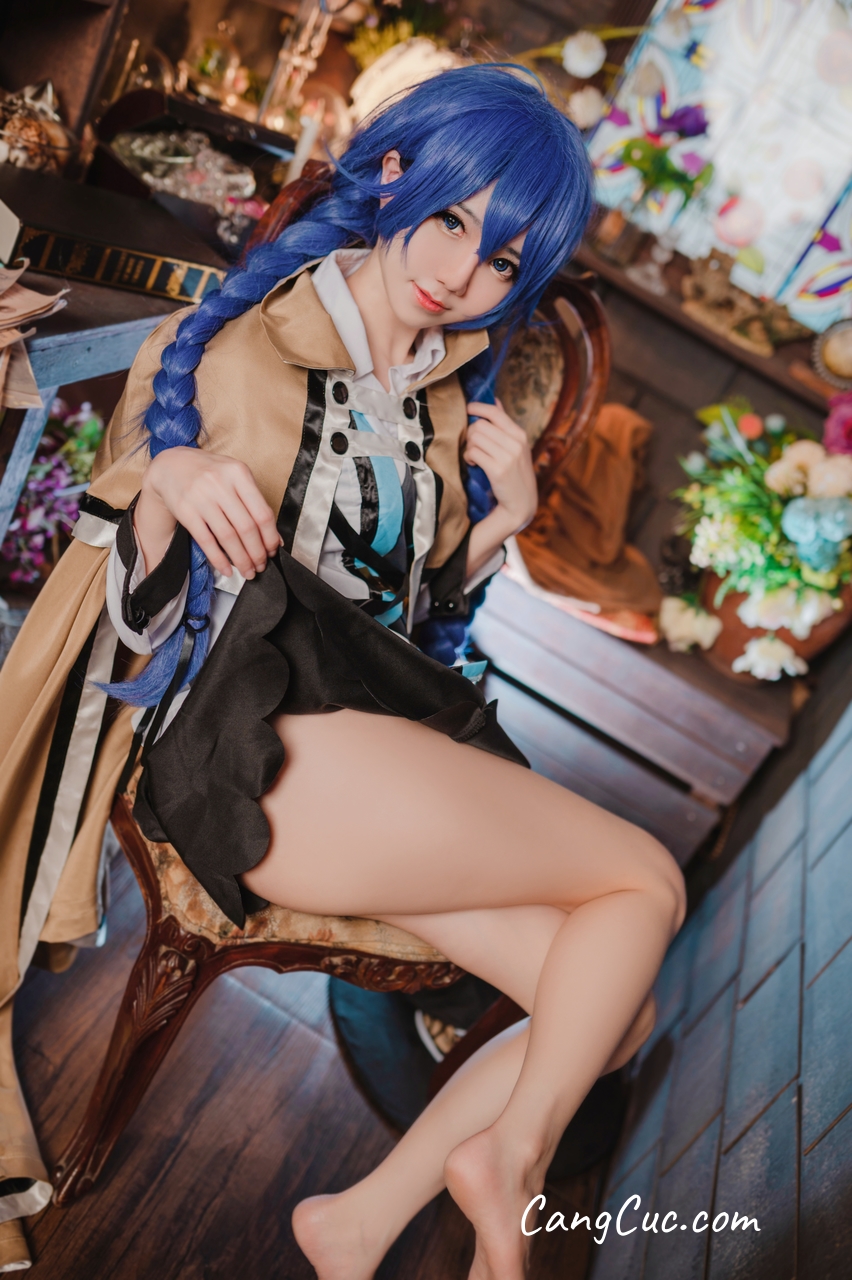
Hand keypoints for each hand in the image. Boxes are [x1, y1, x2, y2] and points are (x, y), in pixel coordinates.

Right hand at [137, 446, 280, 579]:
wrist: (171, 465)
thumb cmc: (209, 472)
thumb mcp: (234, 477)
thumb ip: (255, 502)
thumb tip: (275, 537)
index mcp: (239, 473)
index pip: (262, 513)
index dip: (270, 538)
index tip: (273, 551)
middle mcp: (221, 484)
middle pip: (247, 528)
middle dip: (257, 553)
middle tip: (261, 566)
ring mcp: (202, 498)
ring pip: (228, 537)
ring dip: (241, 559)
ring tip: (247, 571)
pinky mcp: (186, 511)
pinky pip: (206, 541)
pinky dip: (219, 559)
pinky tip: (227, 569)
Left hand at [464, 400, 536, 536]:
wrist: (521, 504)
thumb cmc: (515, 474)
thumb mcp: (516, 447)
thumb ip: (505, 424)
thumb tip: (494, 400)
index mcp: (520, 435)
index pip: (495, 412)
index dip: (477, 407)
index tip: (468, 409)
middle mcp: (516, 443)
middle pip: (480, 425)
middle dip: (470, 434)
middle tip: (472, 445)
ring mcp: (508, 456)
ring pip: (475, 438)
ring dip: (469, 446)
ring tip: (473, 456)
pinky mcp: (498, 470)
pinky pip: (473, 452)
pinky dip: (469, 457)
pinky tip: (473, 463)